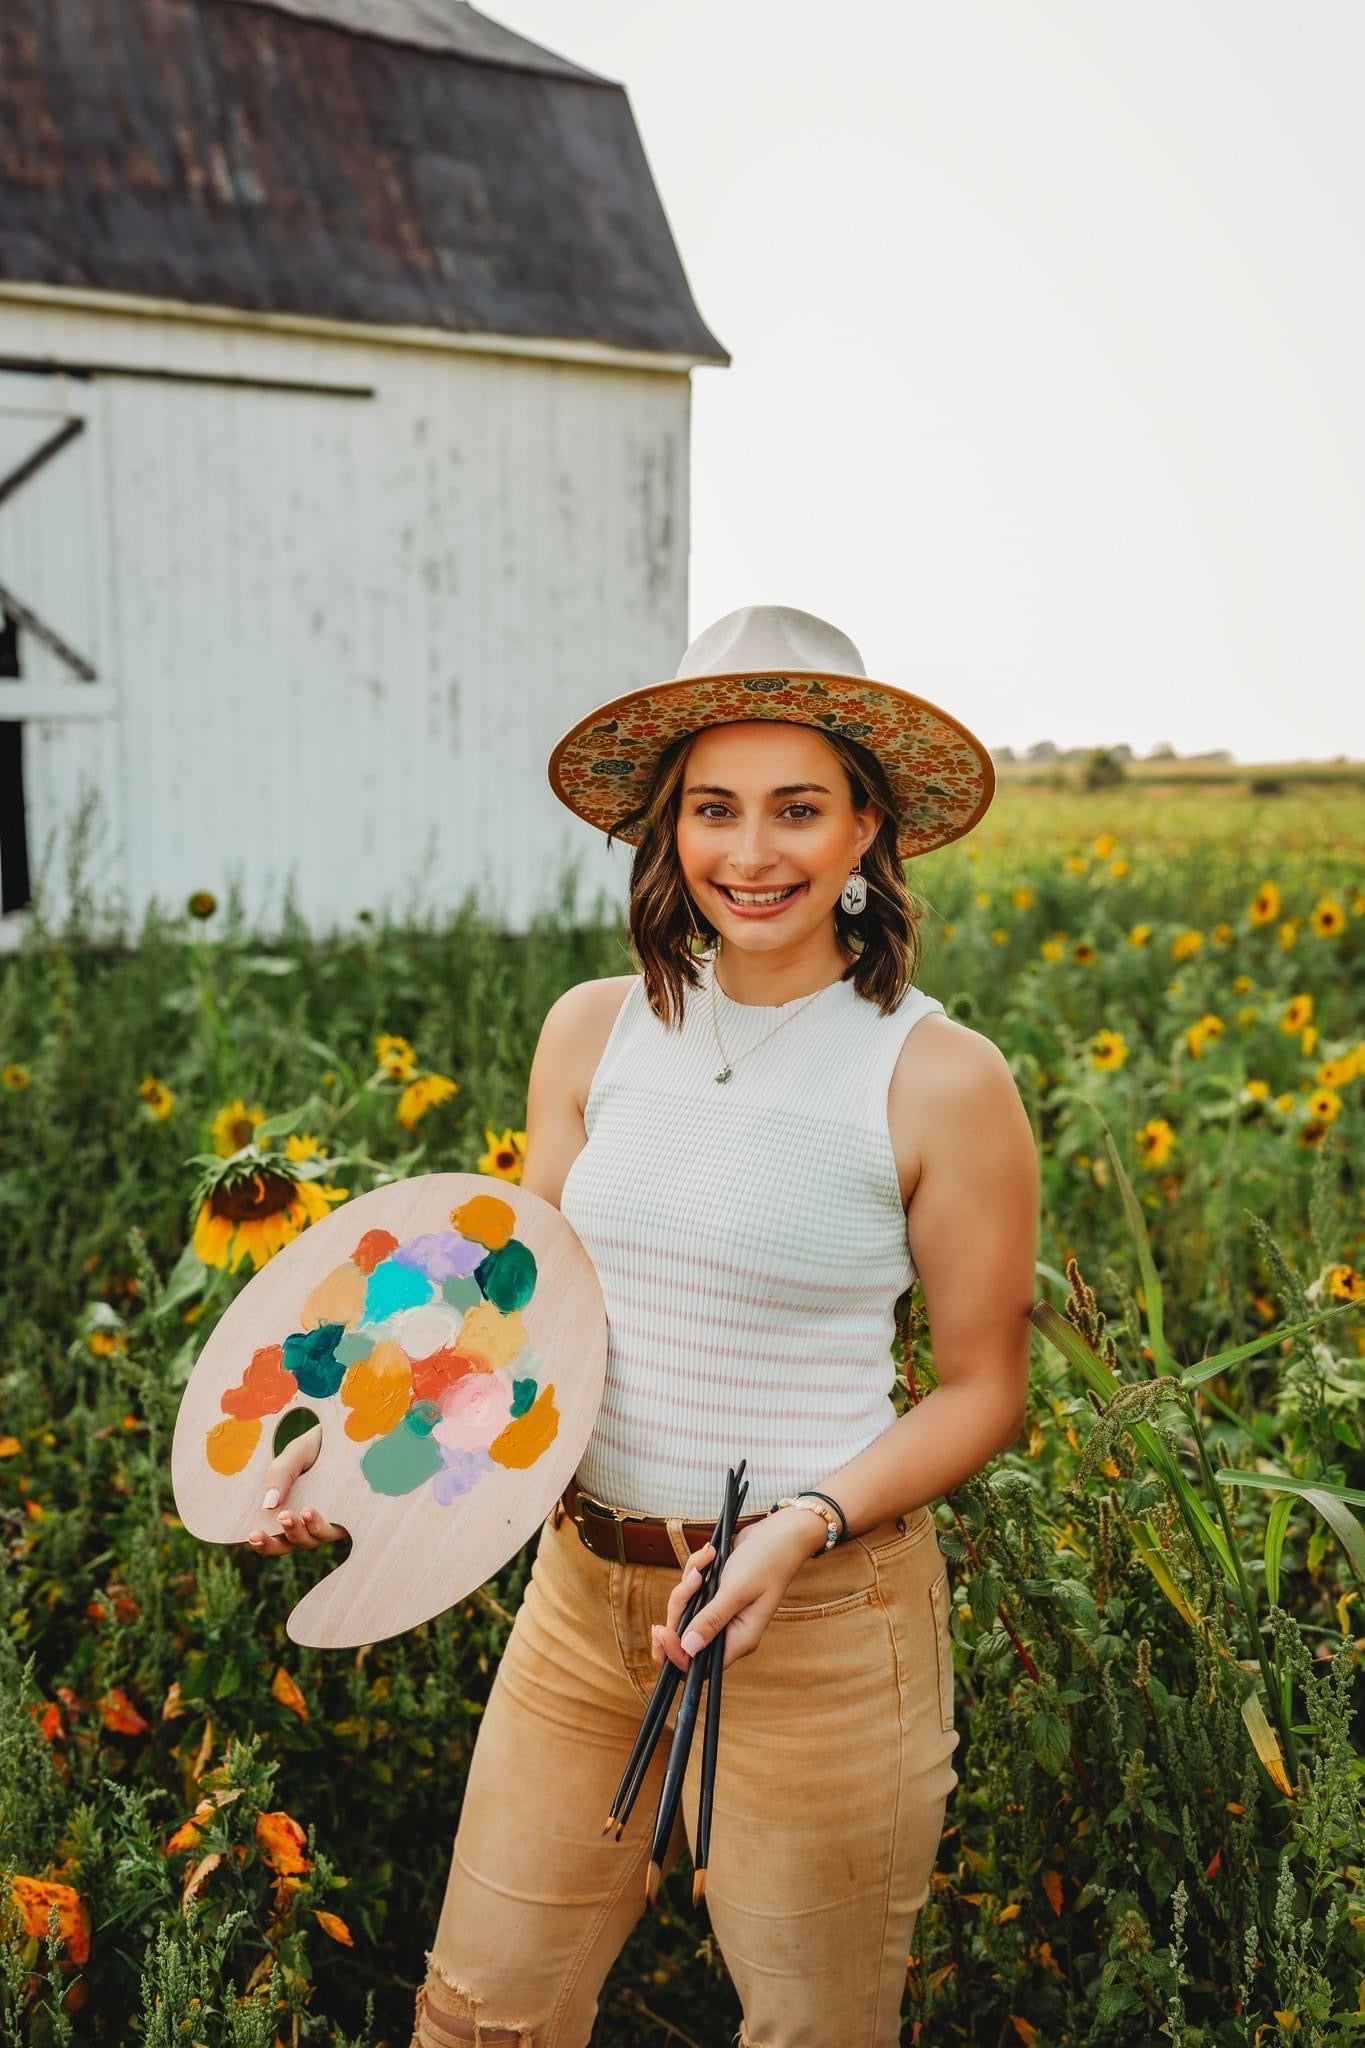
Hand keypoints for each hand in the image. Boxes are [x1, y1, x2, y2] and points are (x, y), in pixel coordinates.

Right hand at [244, 1424, 348, 1556]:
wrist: (337, 1435)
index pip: (270, 1539)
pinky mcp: (346, 1517)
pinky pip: (335, 1529)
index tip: (252, 1535)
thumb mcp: (291, 1458)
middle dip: (280, 1540)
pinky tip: (311, 1512)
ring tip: (302, 1512)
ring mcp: (325, 1523)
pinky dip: (321, 1524)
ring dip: (303, 1530)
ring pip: (312, 1539)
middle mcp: (303, 1525)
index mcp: (284, 1514)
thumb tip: (267, 1505)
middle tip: (279, 1520)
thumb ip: (278, 1478)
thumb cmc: (309, 1450)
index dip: (261, 1543)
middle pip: (289, 1544)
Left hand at [650, 1510, 824, 1675]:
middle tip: (693, 1579)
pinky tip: (710, 1554)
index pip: (699, 1663)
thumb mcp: (736, 1590)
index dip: (675, 1653)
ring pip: (686, 1609)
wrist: (781, 1533)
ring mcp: (722, 1611)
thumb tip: (688, 1649)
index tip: (661, 1629)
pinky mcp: (716, 1593)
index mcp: (739, 1639)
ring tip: (707, 1559)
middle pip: (685, 1635)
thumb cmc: (767, 1562)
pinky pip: (692, 1589)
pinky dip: (695, 1569)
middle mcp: (729, 1630)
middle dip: (680, 1606)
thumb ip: (711, 1620)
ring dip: (689, 1583)